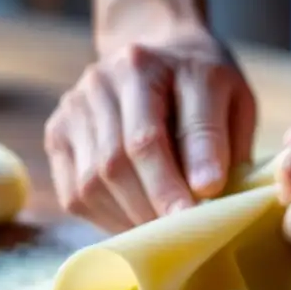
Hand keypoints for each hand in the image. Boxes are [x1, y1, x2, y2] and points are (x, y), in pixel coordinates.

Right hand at [44, 32, 256, 232]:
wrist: (160, 55)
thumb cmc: (203, 87)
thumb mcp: (232, 99)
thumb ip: (221, 140)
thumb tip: (206, 188)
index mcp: (146, 65)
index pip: (150, 136)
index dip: (171, 183)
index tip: (195, 214)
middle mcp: (101, 80)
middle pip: (116, 162)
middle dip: (152, 206)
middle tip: (183, 234)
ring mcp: (74, 106)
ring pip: (92, 182)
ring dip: (131, 218)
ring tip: (165, 232)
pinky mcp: (59, 133)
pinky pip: (74, 193)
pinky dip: (107, 218)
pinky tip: (137, 222)